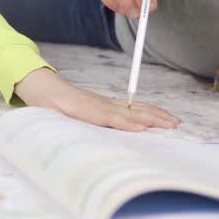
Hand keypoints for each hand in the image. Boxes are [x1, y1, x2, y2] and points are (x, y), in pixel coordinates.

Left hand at [14, 68, 179, 131]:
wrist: (44, 88)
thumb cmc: (47, 105)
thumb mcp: (50, 115)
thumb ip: (62, 121)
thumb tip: (74, 130)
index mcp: (88, 110)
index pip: (112, 118)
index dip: (128, 123)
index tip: (143, 129)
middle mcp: (102, 105)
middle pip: (132, 111)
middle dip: (153, 119)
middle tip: (173, 126)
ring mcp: (107, 103)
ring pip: (136, 108)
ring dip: (156, 114)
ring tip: (174, 121)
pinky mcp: (108, 104)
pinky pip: (132, 106)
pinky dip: (148, 110)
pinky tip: (157, 115)